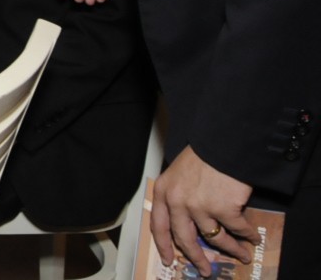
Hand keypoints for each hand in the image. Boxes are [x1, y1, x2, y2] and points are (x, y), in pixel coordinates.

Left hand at [150, 147, 255, 273]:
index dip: (163, 246)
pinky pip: (237, 229)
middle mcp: (178, 202)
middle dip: (196, 258)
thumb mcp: (178, 174)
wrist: (222, 145)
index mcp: (163, 193)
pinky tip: (253, 238)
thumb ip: (178, 196)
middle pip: (185, 239)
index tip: (169, 260)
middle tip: (204, 271)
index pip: (159, 226)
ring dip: (232, 250)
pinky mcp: (223, 209)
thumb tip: (187, 223)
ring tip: (242, 256)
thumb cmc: (202, 157)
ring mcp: (200, 207)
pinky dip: (248, 235)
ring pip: (215, 238)